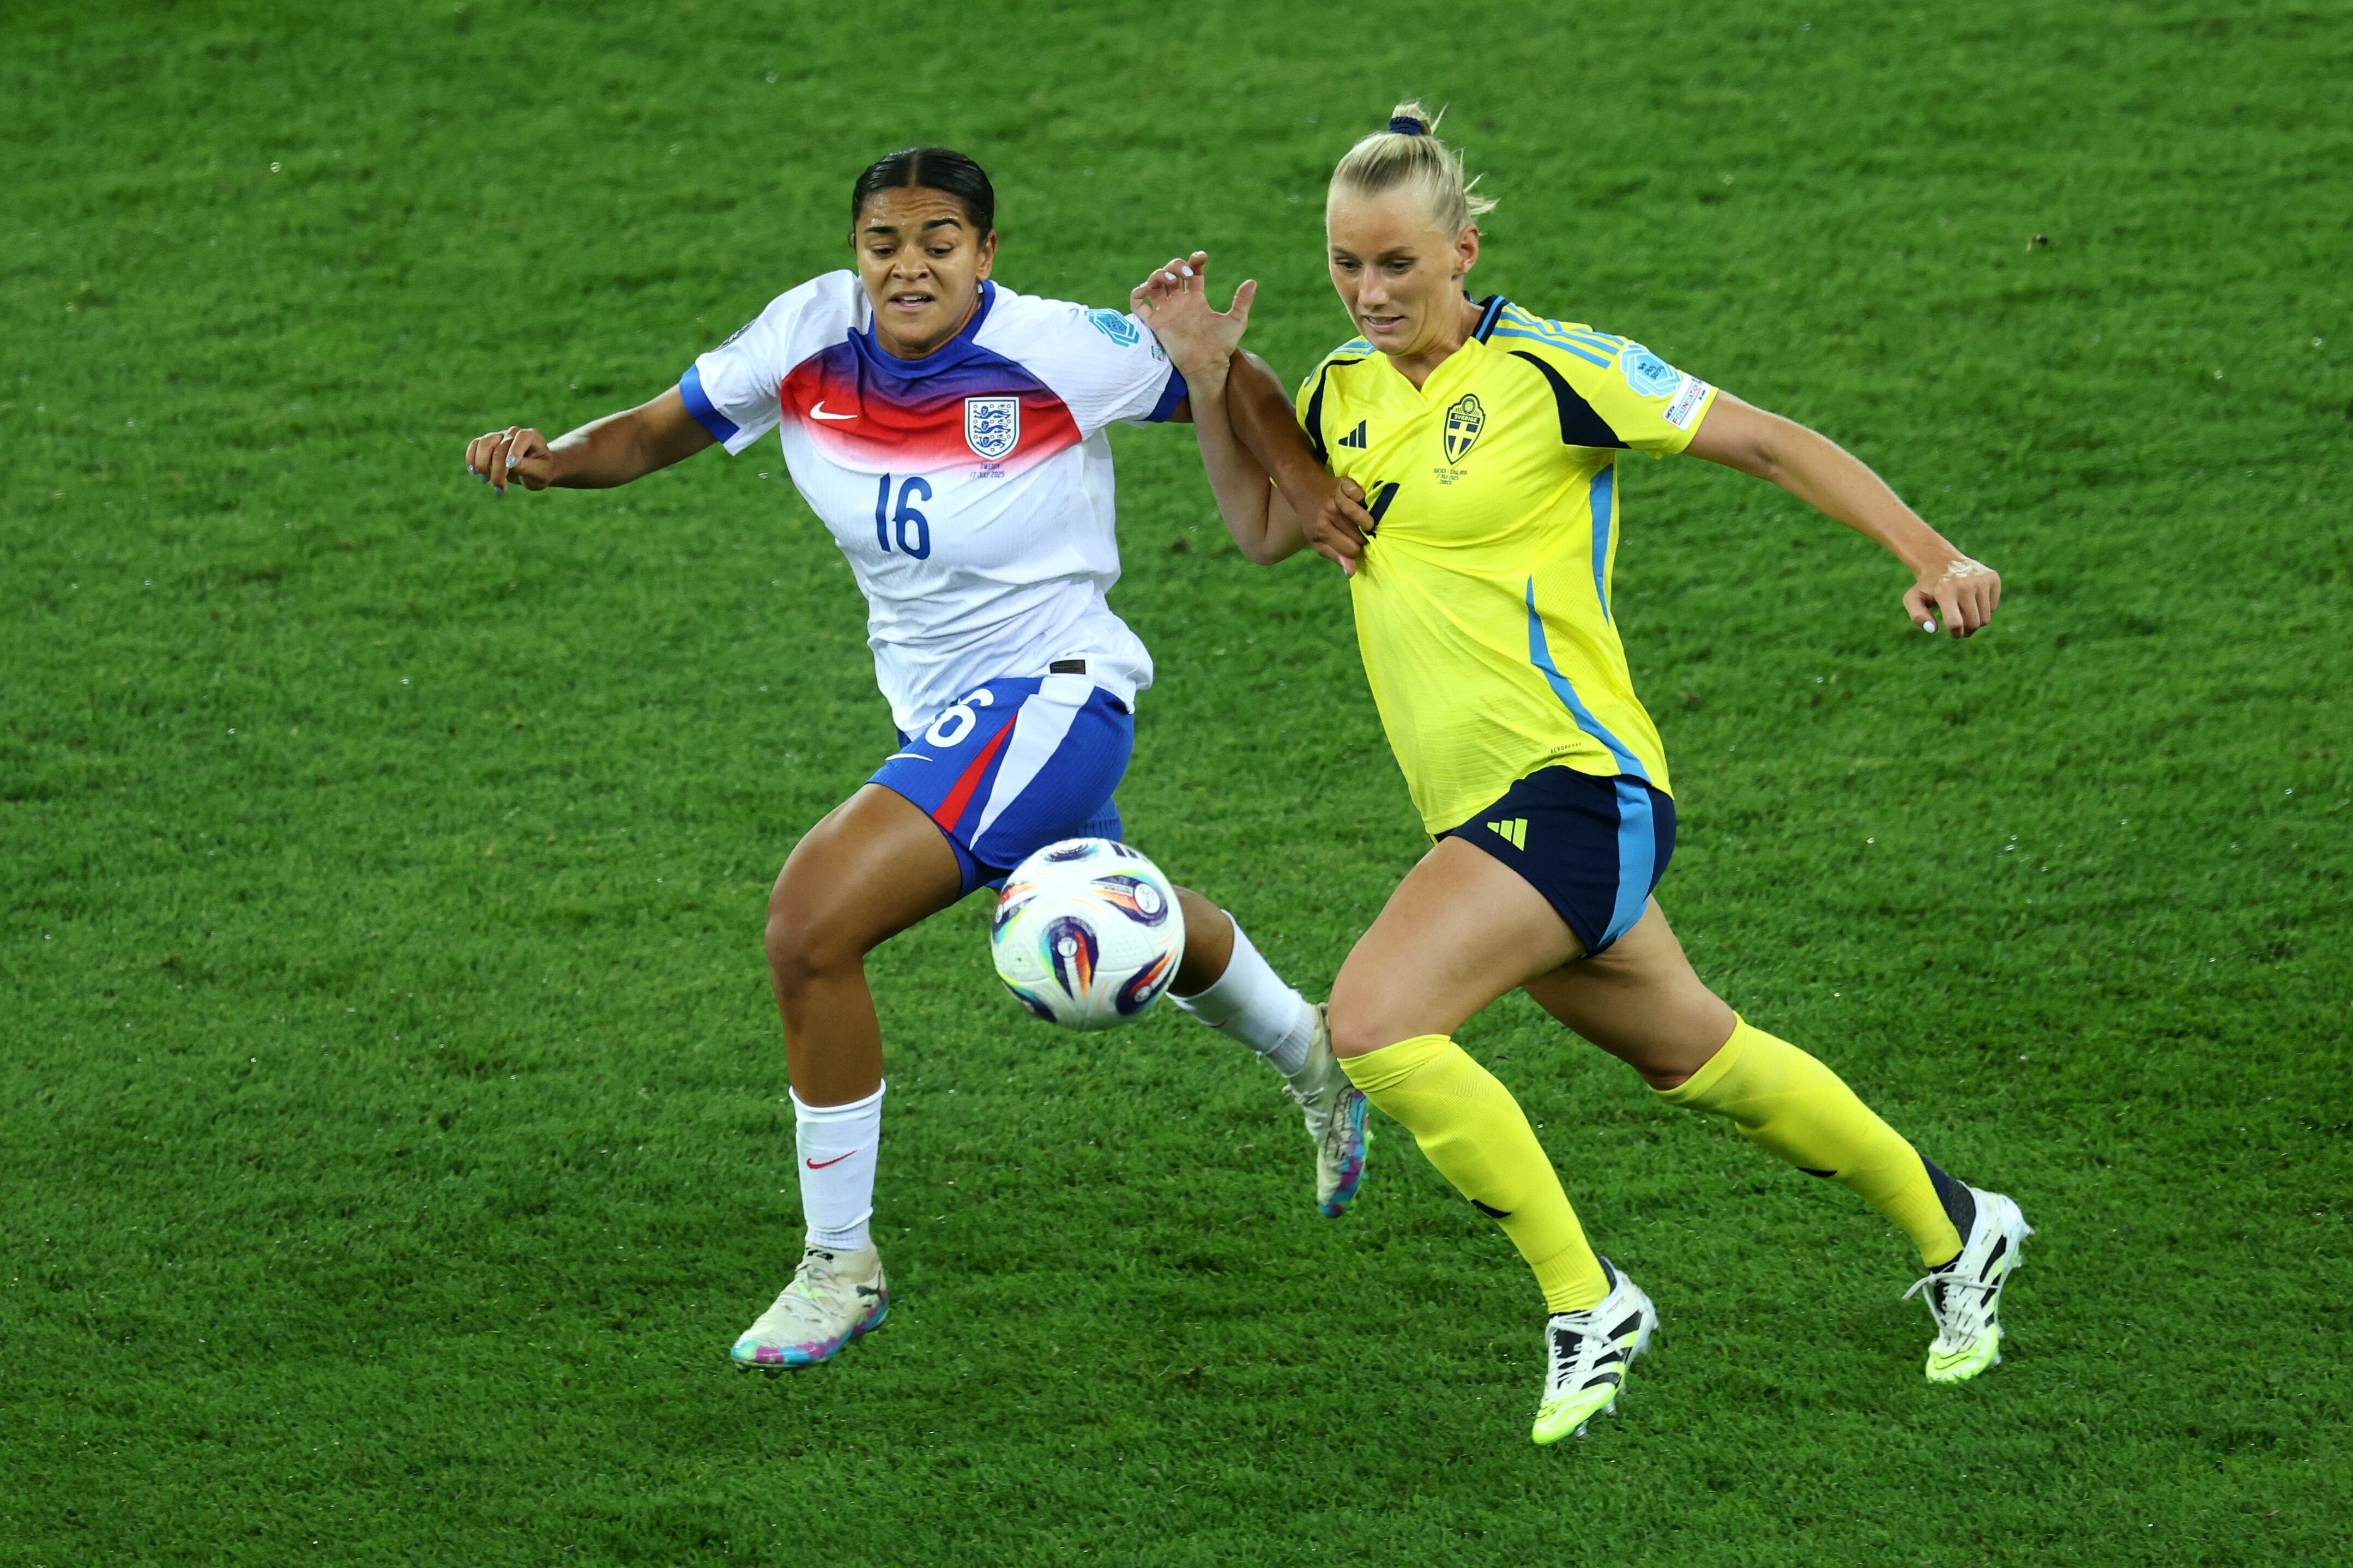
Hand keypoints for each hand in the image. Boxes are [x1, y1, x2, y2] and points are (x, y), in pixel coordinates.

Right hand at [463, 425, 556, 494]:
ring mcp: (500, 436)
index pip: (522, 437)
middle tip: (499, 488)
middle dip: (497, 469)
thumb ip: (527, 467)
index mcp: (532, 437)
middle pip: (500, 446)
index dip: (515, 450)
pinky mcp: (488, 443)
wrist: (535, 470)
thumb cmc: (540, 471)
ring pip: (484, 443)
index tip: (511, 466)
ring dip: (482, 464)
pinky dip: (471, 458)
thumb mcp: (540, 473)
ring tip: (485, 481)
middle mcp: (514, 433)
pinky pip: (475, 445)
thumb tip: (509, 464)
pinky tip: (474, 472)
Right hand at [1130, 251, 1256, 384]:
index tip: (1202, 258)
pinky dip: (1137, 292)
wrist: (1207, 365)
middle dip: (1175, 265)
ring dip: (1158, 274)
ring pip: (1154, 284)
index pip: (1192, 272)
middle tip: (1186, 273)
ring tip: (1171, 279)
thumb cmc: (1222, 346)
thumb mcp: (1236, 321)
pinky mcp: (1155, 323)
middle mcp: (1179, 303)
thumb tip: (1252, 281)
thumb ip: (1242, 301)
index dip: (1195, 260)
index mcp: (1196, 299)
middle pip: (1171, 273)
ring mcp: (1166, 311)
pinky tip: (1146, 288)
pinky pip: (1138, 304)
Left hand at [1302, 475, 1376, 576]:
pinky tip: (1362, 505)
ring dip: (1368, 522)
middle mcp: (1326, 515)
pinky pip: (1362, 497)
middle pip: (1358, 536)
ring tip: (1366, 523)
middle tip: (1359, 533)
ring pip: (1362, 518)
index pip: (1350, 551)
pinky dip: (1365, 501)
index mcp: (1320, 532)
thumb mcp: (1318, 542)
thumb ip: (1335, 556)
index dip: (1356, 550)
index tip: (1355, 545)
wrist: (1304, 489)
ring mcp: (1335, 499)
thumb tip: (1352, 572)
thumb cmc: (1314, 520)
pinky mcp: (1344, 484)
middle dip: (1362, 537)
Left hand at [1903, 555, 2000, 637]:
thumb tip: (1933, 629)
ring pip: (1985, 618)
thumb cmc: (1928, 585)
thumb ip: (1918, 616)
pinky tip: (1972, 598)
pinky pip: (1993, 607)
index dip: (1955, 633)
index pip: (1956, 624)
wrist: (1940, 560)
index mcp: (1945, 591)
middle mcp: (1965, 584)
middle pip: (1974, 624)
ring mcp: (1981, 580)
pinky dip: (1984, 608)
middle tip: (1959, 623)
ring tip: (1964, 610)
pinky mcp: (1993, 578)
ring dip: (1975, 620)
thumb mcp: (1914, 598)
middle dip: (1966, 630)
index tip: (1952, 631)